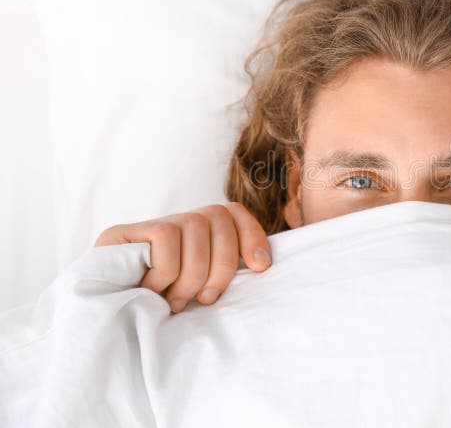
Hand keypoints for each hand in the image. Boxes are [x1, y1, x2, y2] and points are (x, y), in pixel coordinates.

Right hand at [94, 202, 271, 312]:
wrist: (98, 325)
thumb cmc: (157, 315)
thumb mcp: (198, 295)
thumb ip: (222, 274)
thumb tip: (263, 264)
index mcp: (199, 236)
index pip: (233, 213)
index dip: (251, 235)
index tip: (260, 267)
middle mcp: (177, 223)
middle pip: (219, 219)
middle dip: (221, 266)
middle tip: (203, 300)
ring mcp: (149, 225)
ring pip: (195, 226)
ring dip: (191, 274)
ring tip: (174, 302)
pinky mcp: (122, 232)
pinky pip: (166, 238)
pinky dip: (167, 271)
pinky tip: (151, 291)